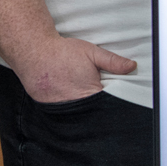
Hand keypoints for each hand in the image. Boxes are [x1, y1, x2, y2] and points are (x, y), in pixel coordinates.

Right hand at [9, 35, 135, 103]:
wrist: (34, 51)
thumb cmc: (64, 52)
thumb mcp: (93, 53)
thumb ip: (113, 62)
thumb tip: (132, 66)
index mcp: (89, 93)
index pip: (106, 105)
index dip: (111, 101)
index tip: (111, 97)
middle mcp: (73, 104)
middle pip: (91, 111)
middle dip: (96, 106)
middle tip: (93, 94)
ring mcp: (58, 108)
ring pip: (75, 114)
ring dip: (80, 108)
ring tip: (78, 95)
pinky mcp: (46, 107)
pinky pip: (60, 112)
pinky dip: (65, 107)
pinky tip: (67, 98)